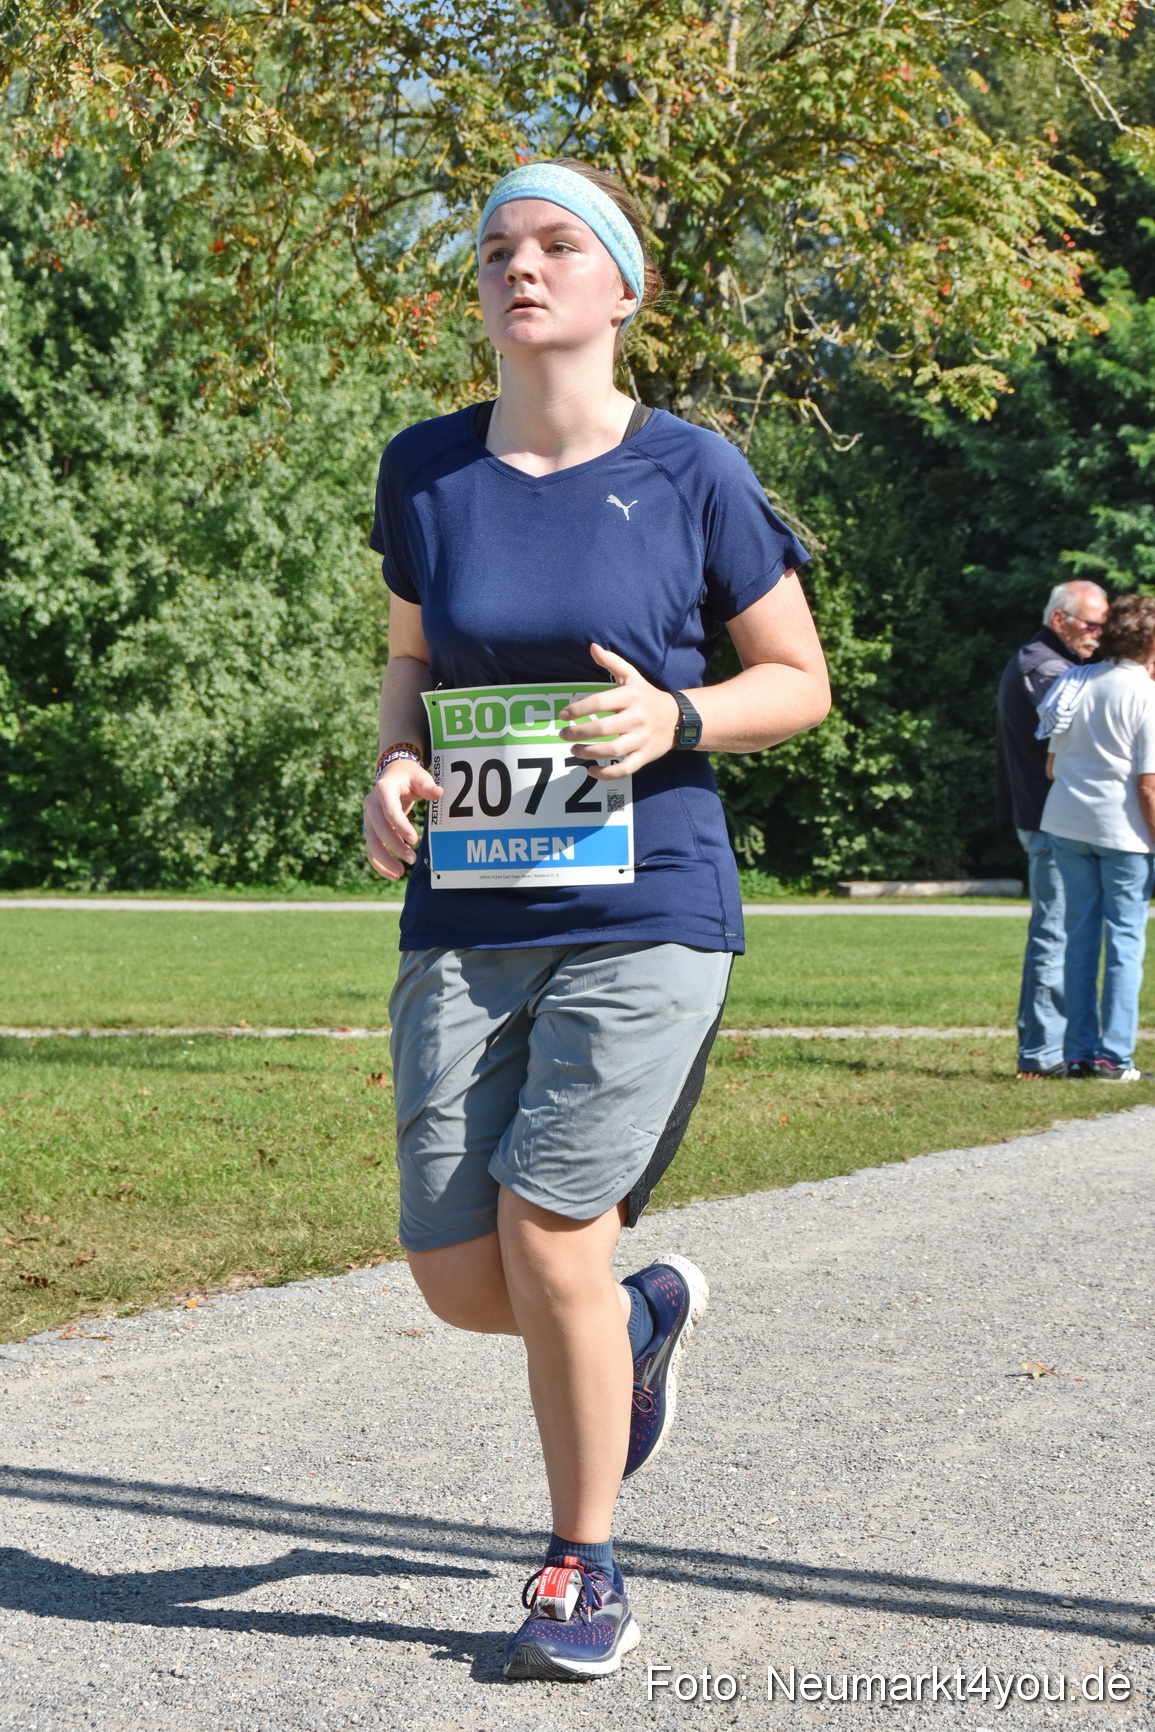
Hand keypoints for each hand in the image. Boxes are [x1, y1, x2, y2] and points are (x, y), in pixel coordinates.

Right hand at [363, 759, 443, 879]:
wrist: (393, 773)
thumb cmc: (410, 776)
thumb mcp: (420, 776)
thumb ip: (428, 786)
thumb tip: (439, 793)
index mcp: (384, 789)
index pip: (390, 811)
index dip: (401, 826)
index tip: (415, 840)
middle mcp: (371, 804)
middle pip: (379, 829)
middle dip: (395, 846)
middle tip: (413, 859)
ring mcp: (368, 817)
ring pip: (371, 842)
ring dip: (385, 859)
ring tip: (401, 873)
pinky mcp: (370, 828)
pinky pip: (370, 849)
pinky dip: (379, 864)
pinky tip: (393, 875)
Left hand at [559, 643, 680, 778]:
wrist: (678, 718)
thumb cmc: (647, 696)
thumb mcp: (633, 676)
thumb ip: (612, 662)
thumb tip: (593, 647)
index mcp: (630, 697)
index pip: (600, 702)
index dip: (579, 709)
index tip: (563, 715)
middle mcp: (636, 718)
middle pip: (603, 729)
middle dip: (579, 733)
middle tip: (563, 734)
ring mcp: (641, 739)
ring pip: (612, 750)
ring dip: (589, 752)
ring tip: (574, 750)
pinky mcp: (645, 756)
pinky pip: (625, 769)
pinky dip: (607, 774)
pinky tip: (591, 770)